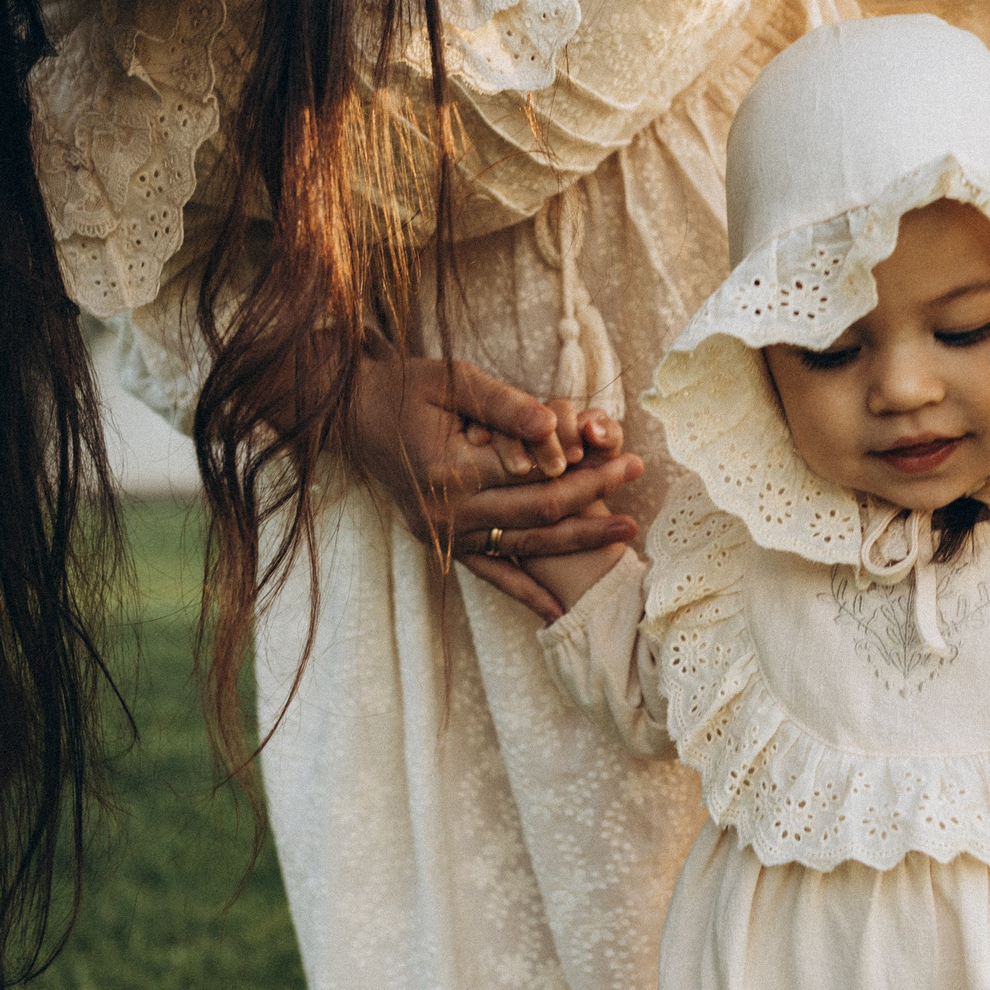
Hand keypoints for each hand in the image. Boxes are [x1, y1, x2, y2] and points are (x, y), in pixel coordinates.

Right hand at [346, 358, 640, 619]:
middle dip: (593, 494)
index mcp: (450, 469)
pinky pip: (490, 573)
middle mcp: (447, 511)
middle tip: (636, 473)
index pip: (534, 473)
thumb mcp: (452, 379)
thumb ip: (505, 404)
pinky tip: (558, 609)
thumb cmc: (404, 388)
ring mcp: (443, 534)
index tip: (620, 451)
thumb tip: (556, 425)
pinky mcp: (440, 544)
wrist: (352, 415)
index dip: (581, 464)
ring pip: (524, 544)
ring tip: (625, 531)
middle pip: (538, 511)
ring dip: (577, 540)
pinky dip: (524, 591)